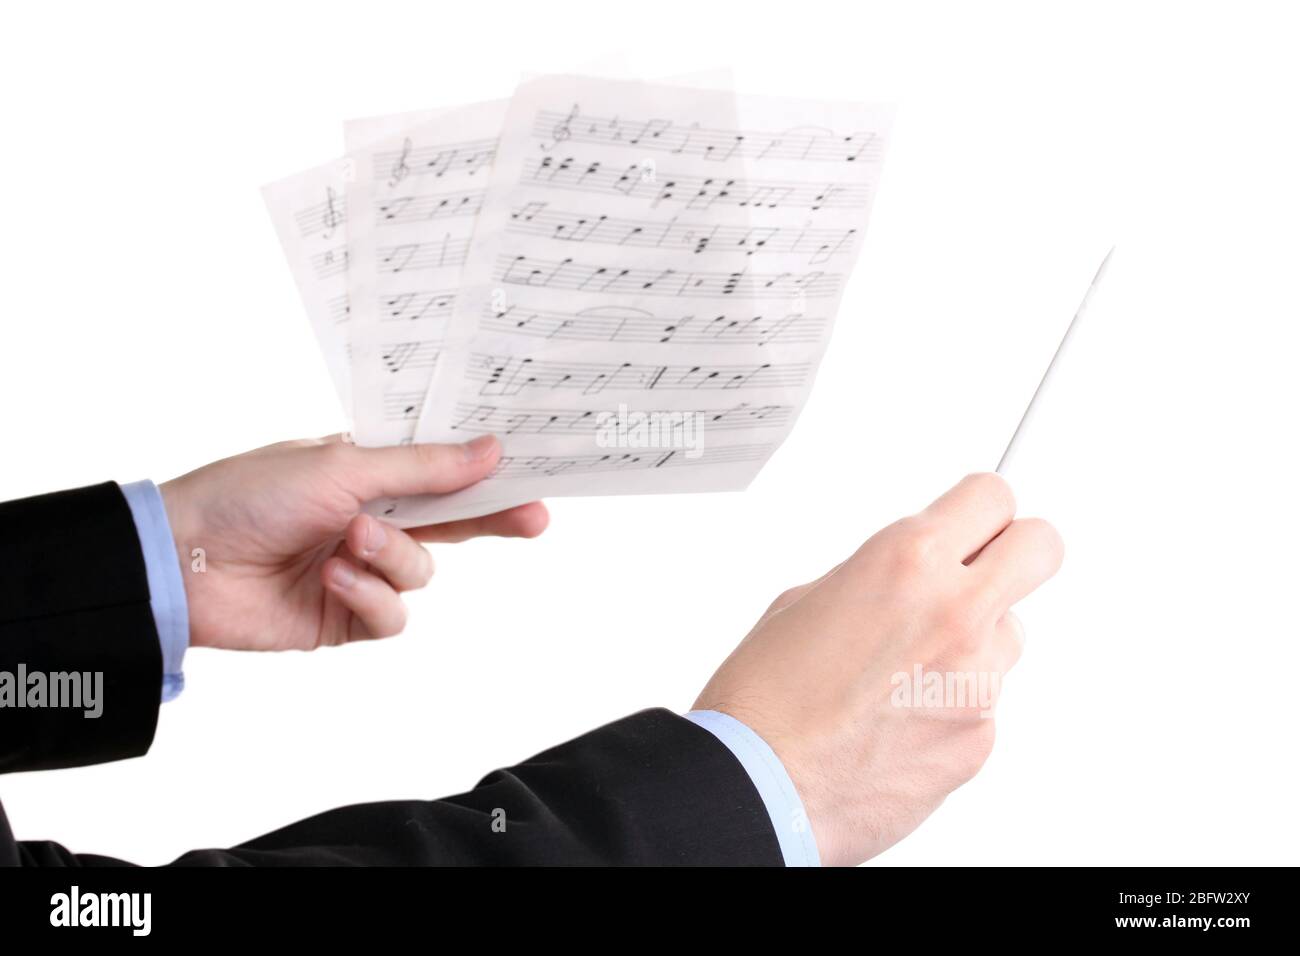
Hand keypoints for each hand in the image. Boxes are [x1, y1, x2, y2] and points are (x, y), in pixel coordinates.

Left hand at [159, 433, 545, 650]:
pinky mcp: (346, 616)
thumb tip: (491, 451)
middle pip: (451, 523)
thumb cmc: (252, 494)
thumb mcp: (343, 467)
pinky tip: (332, 579)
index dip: (488, 476)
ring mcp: (360, 570)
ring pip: (421, 572)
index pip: (443, 473)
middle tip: (533, 518)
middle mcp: (370, 519)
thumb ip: (423, 468)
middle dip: (489, 520)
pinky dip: (368, 595)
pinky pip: (392, 614)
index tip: (535, 475)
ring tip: (346, 542)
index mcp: (369, 473)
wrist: (185, 562)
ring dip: (390, 556)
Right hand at [694, 473, 1062, 865]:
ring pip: (1008, 636)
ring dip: (972, 643)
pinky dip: (949, 707)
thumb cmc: (764, 700)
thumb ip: (879, 577)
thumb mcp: (807, 599)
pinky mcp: (980, 740)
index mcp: (907, 561)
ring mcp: (978, 681)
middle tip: (982, 572)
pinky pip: (983, 703)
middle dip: (1018, 552)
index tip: (972, 522)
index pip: (992, 497)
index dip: (979, 510)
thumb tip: (912, 578)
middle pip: (1041, 547)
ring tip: (901, 675)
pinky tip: (895, 721)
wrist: (756, 789)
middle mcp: (955, 612)